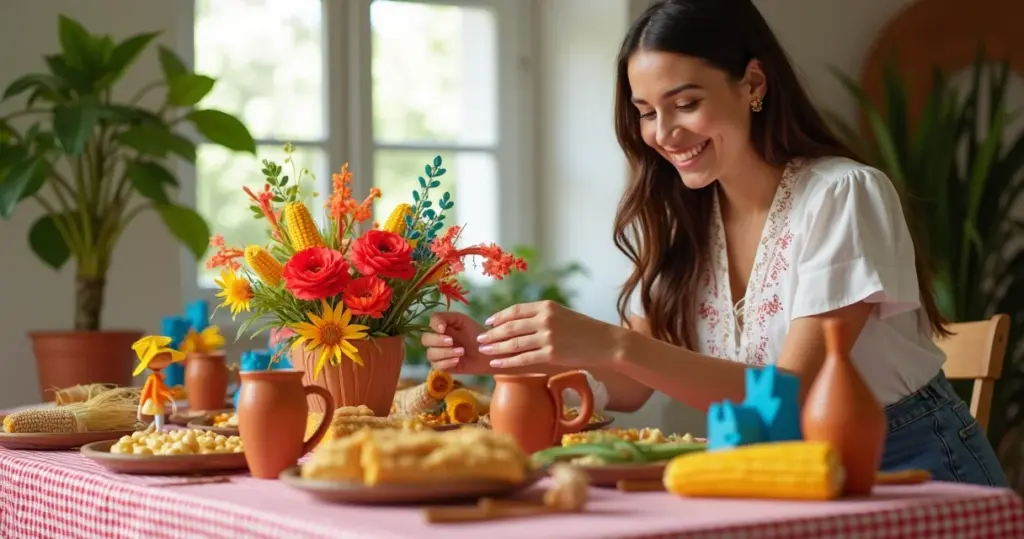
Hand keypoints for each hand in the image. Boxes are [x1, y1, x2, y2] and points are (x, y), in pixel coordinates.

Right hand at [419, 311, 493, 373]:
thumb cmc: (478, 335)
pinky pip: (437, 366)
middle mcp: (438, 339)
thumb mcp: (463, 321)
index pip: (431, 321)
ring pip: (430, 354)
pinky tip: (458, 360)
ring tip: (461, 352)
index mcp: (442, 326)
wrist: (489, 353)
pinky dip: (447, 362)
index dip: (434, 325)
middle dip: (437, 340)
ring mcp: (439, 354)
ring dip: (445, 352)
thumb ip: (446, 318)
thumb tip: (437, 328)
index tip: (443, 329)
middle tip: (451, 342)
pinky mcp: (444, 366)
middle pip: (425, 339)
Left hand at [477, 300, 621, 368]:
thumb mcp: (562, 314)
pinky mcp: (551, 354)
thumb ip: (541, 316)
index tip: (488, 322)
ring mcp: (548, 337)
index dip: (499, 317)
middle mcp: (545, 319)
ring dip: (496, 348)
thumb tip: (518, 322)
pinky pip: (523, 359)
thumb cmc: (583, 329)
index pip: (516, 310)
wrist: (605, 342)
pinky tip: (497, 364)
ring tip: (484, 352)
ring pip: (514, 343)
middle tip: (480, 340)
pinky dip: (507, 362)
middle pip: (511, 326)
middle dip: (492, 334)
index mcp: (547, 306)